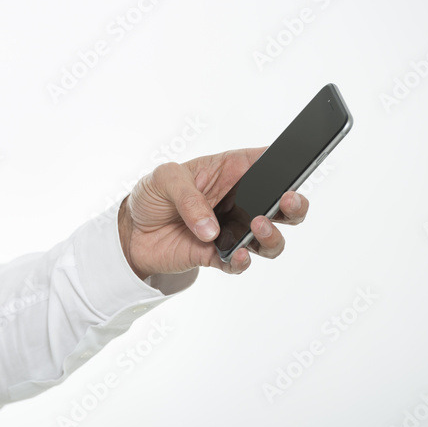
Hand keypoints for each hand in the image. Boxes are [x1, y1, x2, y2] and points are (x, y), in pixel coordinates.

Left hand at [117, 148, 309, 277]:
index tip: (293, 165)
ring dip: (272, 235)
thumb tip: (210, 228)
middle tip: (288, 201)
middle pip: (284, 206)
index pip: (269, 163)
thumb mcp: (164, 179)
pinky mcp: (218, 256)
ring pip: (270, 239)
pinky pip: (240, 263)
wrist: (131, 231)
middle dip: (295, 205)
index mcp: (232, 172)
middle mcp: (240, 202)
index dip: (287, 163)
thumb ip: (188, 197)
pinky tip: (238, 255)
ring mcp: (232, 231)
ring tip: (259, 225)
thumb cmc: (153, 195)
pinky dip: (243, 262)